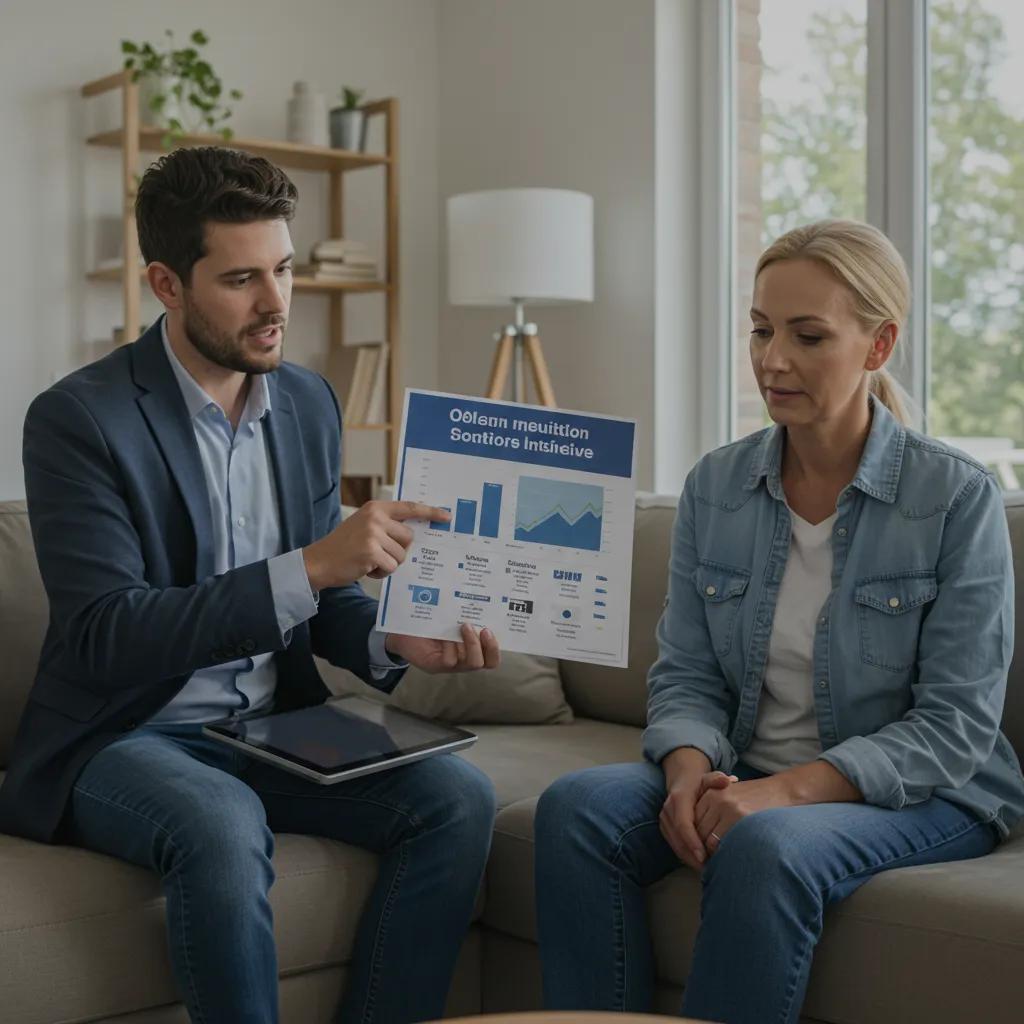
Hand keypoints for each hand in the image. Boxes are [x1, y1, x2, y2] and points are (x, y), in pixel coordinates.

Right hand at [302, 501, 449, 589]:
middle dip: (398, 550)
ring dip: (388, 563)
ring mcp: (373, 534)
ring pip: (401, 555)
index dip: (430, 512)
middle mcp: (375, 517)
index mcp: (375, 508)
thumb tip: (413, 533)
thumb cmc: (343, 546)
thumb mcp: (364, 525)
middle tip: (378, 553)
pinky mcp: (371, 552)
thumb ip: (386, 524)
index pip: (410, 508)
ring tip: (369, 561)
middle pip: (408, 537)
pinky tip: (366, 568)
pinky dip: (381, 572)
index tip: (447, 516)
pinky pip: (391, 566)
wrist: (319, 561)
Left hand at [385, 624, 500, 673]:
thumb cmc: (429, 620)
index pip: (491, 658)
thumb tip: (481, 601)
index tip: (490, 629)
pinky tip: (445, 636)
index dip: (495, 648)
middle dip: (487, 646)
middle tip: (482, 629)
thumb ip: (464, 615)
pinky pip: (450, 661)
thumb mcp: (450, 617)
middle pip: (486, 663)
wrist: (401, 628)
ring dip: (469, 644)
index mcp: (470, 648)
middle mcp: (463, 659)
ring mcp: (451, 665)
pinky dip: (450, 647)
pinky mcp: (436, 666)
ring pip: (471, 663)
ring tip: (463, 626)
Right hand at [659, 747, 737, 871]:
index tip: (703, 857)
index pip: (683, 824)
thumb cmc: (699, 783)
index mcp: (678, 799)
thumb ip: (717, 779)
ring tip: (707, 869)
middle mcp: (668, 810)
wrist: (682, 780)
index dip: (692, 842)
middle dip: (692, 856)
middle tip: (709, 869)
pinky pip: (674, 846)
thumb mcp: (709, 778)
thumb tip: (727, 780)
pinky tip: (700, 863)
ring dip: (689, 859)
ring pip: (675, 845)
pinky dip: (686, 856)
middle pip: (678, 839)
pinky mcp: (665, 828)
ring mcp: (664, 820)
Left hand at [694, 775, 797, 853]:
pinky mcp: (740, 817)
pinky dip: (723, 855)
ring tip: (720, 863)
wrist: (784, 791)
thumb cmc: (758, 800)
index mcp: (711, 793)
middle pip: (698, 832)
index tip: (704, 852)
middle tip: (709, 863)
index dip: (697, 840)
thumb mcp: (731, 797)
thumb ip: (713, 812)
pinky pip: (721, 844)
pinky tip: (731, 858)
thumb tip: (698, 842)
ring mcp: (728, 807)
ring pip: (708, 841)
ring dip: (712, 854)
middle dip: (702, 849)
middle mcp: (716, 799)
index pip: (693, 822)